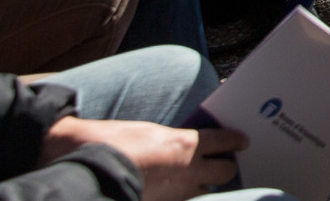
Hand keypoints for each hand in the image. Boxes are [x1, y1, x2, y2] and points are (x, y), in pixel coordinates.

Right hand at [39, 117, 248, 200]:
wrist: (87, 174)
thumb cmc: (111, 145)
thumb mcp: (147, 134)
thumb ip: (171, 142)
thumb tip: (182, 147)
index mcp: (185, 144)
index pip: (223, 141)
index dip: (235, 141)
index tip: (242, 142)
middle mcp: (188, 170)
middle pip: (224, 171)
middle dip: (225, 169)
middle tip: (223, 166)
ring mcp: (178, 194)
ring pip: (206, 193)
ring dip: (204, 189)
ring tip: (198, 185)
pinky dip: (185, 200)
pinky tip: (177, 196)